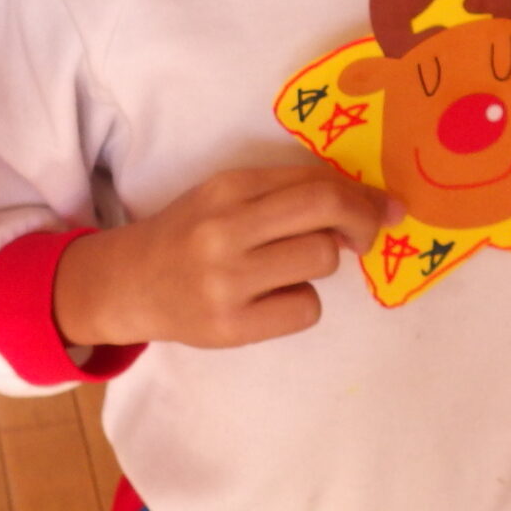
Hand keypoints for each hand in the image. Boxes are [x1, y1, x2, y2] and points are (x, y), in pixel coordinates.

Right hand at [52, 165, 392, 350]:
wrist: (127, 283)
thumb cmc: (188, 234)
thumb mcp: (224, 197)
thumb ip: (282, 194)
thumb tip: (361, 204)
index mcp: (227, 188)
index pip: (315, 183)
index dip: (361, 194)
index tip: (382, 206)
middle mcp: (225, 229)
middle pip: (326, 213)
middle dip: (362, 222)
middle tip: (364, 237)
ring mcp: (226, 281)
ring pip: (320, 262)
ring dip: (319, 265)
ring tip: (286, 270)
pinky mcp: (230, 327)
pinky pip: (305, 310)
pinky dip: (299, 304)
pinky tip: (270, 300)